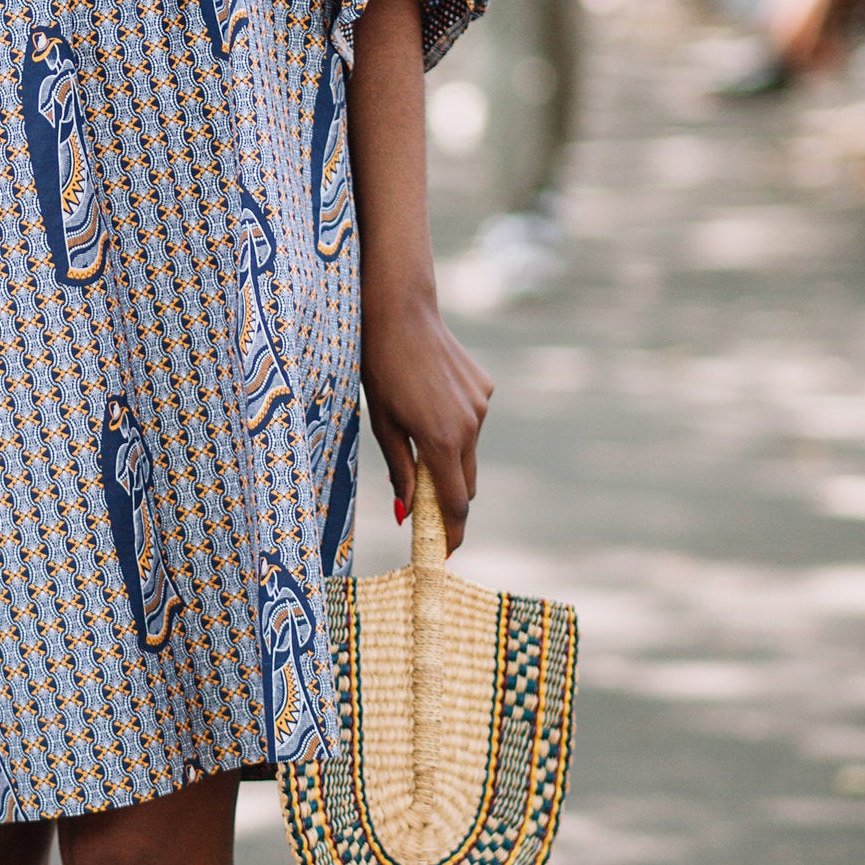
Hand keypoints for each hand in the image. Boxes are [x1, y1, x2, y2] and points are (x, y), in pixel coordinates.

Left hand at [360, 279, 492, 554]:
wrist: (400, 311)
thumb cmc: (379, 369)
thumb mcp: (381, 424)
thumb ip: (400, 470)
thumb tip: (405, 513)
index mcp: (442, 441)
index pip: (456, 503)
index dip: (452, 532)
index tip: (445, 552)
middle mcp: (471, 427)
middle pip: (466, 481)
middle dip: (449, 498)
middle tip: (425, 508)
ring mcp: (482, 406)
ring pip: (468, 450)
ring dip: (449, 456)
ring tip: (415, 432)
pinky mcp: (484, 388)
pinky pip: (471, 421)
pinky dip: (455, 425)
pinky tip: (430, 400)